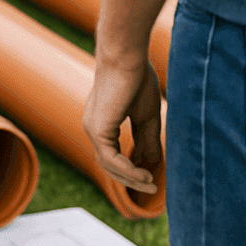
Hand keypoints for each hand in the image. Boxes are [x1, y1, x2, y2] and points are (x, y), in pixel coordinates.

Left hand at [82, 53, 162, 192]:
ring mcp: (93, 128)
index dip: (132, 169)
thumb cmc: (137, 78)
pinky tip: (145, 176)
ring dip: (131, 178)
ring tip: (151, 184)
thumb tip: (152, 163)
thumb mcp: (146, 115)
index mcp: (102, 122)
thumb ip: (147, 139)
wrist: (127, 57)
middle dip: (131, 179)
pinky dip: (128, 170)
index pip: (114, 154)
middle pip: (110, 164)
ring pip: (109, 165)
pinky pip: (111, 159)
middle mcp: (93, 127)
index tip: (151, 179)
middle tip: (152, 189)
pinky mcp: (98, 129)